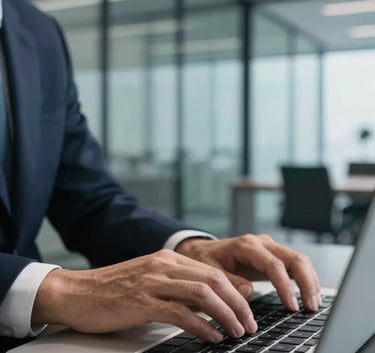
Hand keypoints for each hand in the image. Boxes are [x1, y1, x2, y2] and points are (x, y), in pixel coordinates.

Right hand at [32, 249, 256, 341]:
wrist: (77, 292)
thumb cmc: (114, 289)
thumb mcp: (150, 280)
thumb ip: (178, 287)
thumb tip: (209, 303)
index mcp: (168, 259)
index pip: (212, 271)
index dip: (235, 290)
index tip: (247, 308)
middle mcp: (164, 265)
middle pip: (213, 279)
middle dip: (237, 303)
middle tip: (249, 323)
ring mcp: (153, 281)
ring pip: (202, 293)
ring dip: (226, 314)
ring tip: (238, 332)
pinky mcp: (142, 301)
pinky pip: (180, 313)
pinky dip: (202, 326)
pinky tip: (212, 337)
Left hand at [176, 234, 320, 311]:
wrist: (204, 252)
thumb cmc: (206, 261)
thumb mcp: (211, 272)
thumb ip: (229, 282)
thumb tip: (249, 293)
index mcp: (246, 245)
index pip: (273, 264)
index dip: (285, 286)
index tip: (292, 306)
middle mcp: (261, 243)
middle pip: (294, 258)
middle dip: (306, 282)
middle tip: (311, 307)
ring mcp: (268, 247)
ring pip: (298, 260)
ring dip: (309, 281)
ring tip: (313, 304)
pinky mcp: (272, 255)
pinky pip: (294, 264)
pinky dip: (304, 278)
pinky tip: (308, 293)